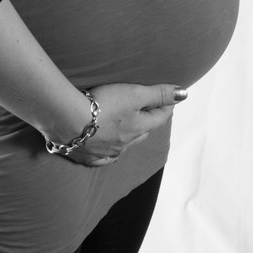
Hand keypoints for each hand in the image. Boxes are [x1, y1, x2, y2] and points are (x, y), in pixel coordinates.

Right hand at [66, 83, 186, 166]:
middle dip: (148, 121)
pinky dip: (108, 152)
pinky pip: (103, 158)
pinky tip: (106, 151)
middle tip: (147, 109)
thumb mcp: (134, 93)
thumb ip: (158, 93)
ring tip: (127, 126)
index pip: (159, 117)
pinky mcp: (86, 156)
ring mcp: (105, 153)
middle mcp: (124, 144)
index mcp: (137, 129)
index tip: (169, 97)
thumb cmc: (103, 104)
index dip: (165, 105)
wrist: (67, 119)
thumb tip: (184, 94)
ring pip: (124, 146)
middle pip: (143, 132)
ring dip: (129, 136)